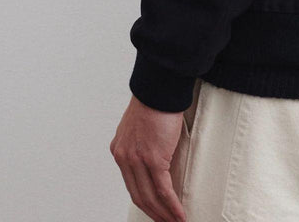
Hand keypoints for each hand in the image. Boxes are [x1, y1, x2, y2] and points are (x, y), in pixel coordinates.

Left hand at [110, 95, 186, 221]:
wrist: (159, 89)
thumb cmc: (154, 101)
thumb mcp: (141, 126)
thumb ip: (143, 144)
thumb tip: (158, 156)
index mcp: (119, 150)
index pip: (130, 184)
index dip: (144, 200)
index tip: (154, 209)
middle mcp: (124, 157)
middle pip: (138, 195)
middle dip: (153, 212)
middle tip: (165, 221)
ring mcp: (137, 160)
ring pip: (150, 197)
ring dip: (164, 213)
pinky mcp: (153, 159)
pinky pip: (163, 190)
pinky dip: (172, 205)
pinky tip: (179, 214)